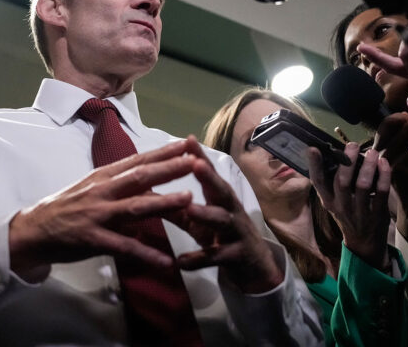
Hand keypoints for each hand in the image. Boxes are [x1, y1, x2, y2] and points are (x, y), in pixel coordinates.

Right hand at [9, 140, 195, 281]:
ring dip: (163, 203)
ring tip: (189, 200)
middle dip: (169, 168)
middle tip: (195, 161)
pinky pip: (124, 247)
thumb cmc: (65, 209)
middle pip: (140, 176)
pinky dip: (146, 254)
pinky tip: (166, 261)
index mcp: (103, 177)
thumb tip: (149, 183)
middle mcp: (102, 191)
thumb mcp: (92, 190)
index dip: (163, 152)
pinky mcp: (92, 239)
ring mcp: (97, 214)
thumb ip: (119, 185)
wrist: (32, 232)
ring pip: (135, 207)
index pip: (138, 160)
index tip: (186, 143)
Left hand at [167, 137, 283, 293]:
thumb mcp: (202, 221)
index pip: (211, 174)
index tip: (188, 140)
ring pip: (222, 221)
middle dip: (209, 177)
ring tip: (189, 210)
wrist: (255, 268)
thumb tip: (152, 191)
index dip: (200, 157)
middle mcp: (232, 211)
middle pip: (221, 191)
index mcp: (221, 199)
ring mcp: (237, 233)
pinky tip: (181, 262)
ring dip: (206, 214)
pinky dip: (199, 259)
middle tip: (195, 164)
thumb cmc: (224, 237)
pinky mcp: (238, 256)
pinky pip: (217, 257)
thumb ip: (180, 207)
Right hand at [308, 143, 390, 270]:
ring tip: (372, 152)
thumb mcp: (334, 202)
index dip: (314, 165)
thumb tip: (335, 152)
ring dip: (368, 166)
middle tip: (352, 145)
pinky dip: (383, 175)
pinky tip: (384, 163)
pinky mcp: (377, 214)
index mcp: (328, 201)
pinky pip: (381, 192)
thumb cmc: (348, 215)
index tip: (313, 148)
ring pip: (362, 185)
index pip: (318, 182)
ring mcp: (359, 212)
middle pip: (341, 181)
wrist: (364, 244)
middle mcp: (341, 207)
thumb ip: (332, 183)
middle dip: (347, 160)